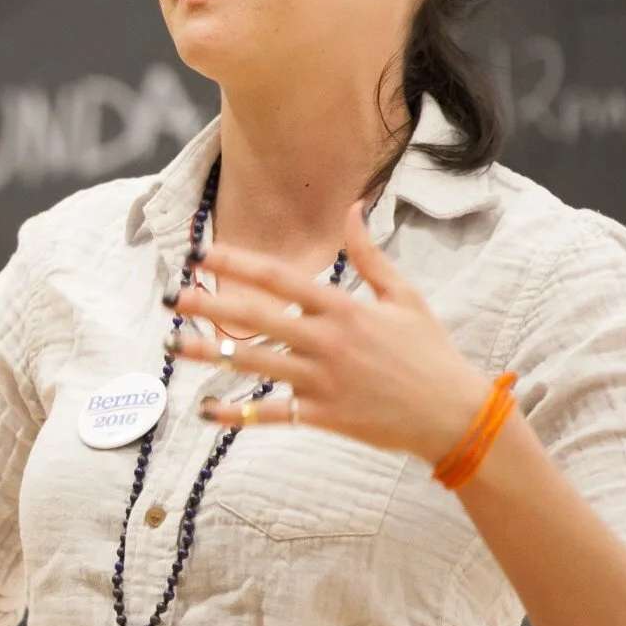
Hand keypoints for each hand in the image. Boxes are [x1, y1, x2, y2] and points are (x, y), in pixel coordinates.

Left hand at [165, 203, 488, 464]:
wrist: (454, 415)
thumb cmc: (430, 353)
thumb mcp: (405, 297)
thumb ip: (370, 256)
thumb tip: (353, 209)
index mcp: (344, 308)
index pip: (280, 279)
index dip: (238, 264)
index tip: (204, 254)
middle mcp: (328, 341)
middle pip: (256, 318)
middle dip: (210, 304)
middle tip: (171, 295)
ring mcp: (323, 381)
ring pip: (254, 364)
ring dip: (209, 354)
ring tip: (171, 345)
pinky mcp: (324, 416)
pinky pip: (272, 414)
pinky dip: (238, 415)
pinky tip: (206, 410)